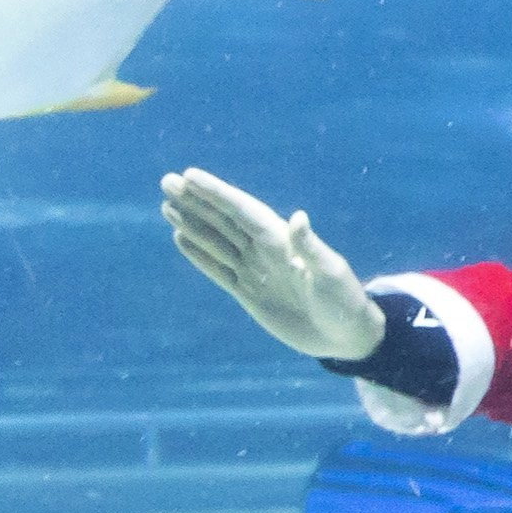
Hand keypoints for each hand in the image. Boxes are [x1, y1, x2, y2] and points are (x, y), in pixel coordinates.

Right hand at [163, 167, 384, 362]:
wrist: (345, 337)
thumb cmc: (344, 302)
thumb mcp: (331, 274)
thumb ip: (311, 248)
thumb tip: (297, 218)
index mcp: (282, 241)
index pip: (243, 211)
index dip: (217, 193)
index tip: (191, 175)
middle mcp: (265, 250)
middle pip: (224, 220)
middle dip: (196, 201)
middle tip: (167, 182)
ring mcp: (255, 271)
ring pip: (216, 241)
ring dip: (192, 223)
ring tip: (167, 205)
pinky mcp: (249, 293)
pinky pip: (218, 268)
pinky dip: (199, 254)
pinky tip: (180, 238)